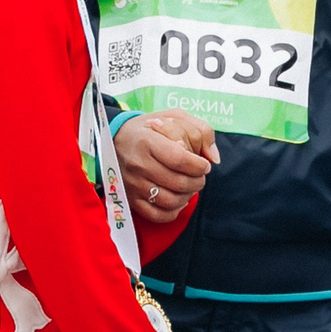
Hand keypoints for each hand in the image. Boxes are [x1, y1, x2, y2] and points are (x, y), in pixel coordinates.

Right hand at [116, 110, 216, 224]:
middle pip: (178, 182)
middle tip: (200, 176)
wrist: (116, 139)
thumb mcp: (175, 117)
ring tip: (190, 187)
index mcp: (148, 141)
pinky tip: (178, 199)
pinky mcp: (131, 199)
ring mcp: (133, 184)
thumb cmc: (151, 127)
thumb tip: (214, 158)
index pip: (180, 159)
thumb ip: (200, 131)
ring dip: (188, 196)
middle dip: (198, 181)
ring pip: (170, 201)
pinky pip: (157, 215)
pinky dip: (173, 211)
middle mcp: (138, 164)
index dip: (199, 165)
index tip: (204, 165)